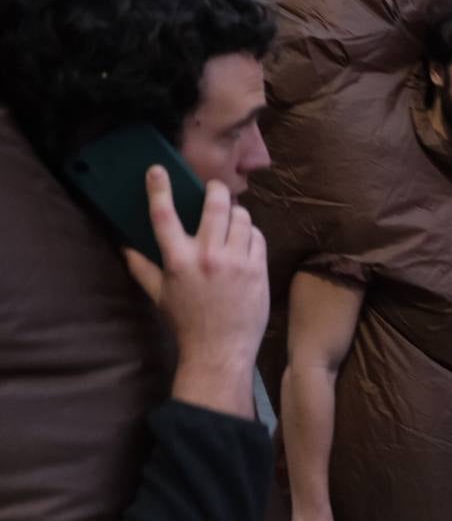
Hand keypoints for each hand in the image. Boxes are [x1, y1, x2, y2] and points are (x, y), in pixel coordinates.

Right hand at [124, 167, 267, 418]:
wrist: (220, 350)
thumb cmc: (187, 323)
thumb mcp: (159, 296)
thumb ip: (141, 268)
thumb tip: (124, 247)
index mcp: (178, 261)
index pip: (164, 216)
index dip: (159, 189)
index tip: (157, 169)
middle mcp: (208, 257)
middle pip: (215, 205)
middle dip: (215, 190)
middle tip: (214, 190)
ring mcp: (237, 262)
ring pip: (242, 217)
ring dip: (236, 213)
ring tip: (231, 219)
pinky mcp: (258, 269)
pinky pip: (258, 236)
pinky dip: (251, 233)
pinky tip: (245, 241)